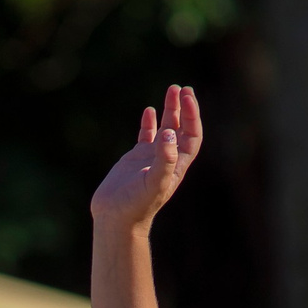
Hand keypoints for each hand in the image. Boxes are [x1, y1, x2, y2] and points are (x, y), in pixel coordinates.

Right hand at [90, 85, 201, 232]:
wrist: (115, 219)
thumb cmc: (136, 206)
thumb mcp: (154, 183)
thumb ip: (164, 159)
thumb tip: (169, 133)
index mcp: (177, 164)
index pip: (192, 135)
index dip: (192, 116)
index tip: (188, 98)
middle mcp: (167, 159)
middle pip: (181, 128)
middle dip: (184, 108)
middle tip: (183, 88)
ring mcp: (151, 158)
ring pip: (165, 128)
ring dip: (169, 110)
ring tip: (172, 90)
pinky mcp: (134, 159)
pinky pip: (146, 136)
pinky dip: (149, 123)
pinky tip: (149, 110)